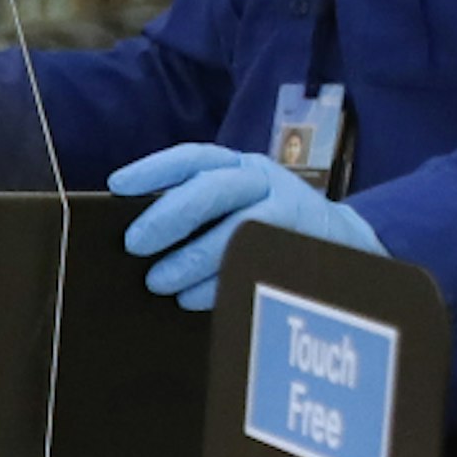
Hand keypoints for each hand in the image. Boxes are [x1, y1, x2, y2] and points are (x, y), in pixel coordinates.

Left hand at [108, 142, 382, 310]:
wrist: (338, 243)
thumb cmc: (261, 226)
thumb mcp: (233, 204)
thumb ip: (194, 210)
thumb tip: (134, 236)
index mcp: (238, 166)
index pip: (194, 157)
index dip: (155, 169)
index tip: (118, 186)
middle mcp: (263, 181)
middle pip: (214, 188)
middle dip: (169, 215)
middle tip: (134, 245)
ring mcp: (288, 212)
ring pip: (237, 227)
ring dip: (193, 257)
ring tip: (158, 282)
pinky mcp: (300, 248)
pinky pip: (257, 263)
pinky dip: (219, 284)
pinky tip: (191, 299)